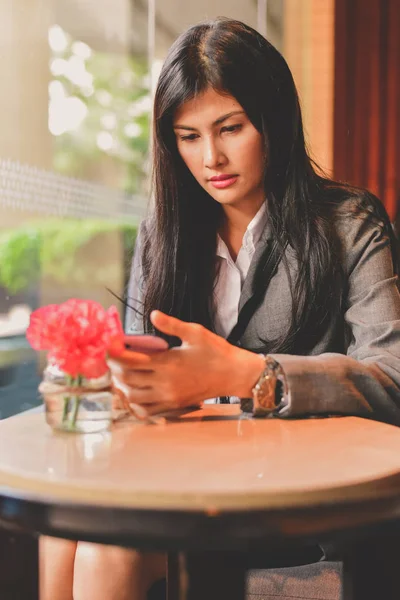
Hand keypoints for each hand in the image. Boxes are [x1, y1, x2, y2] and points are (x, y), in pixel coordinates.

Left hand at [108, 310, 263, 416]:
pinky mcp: (173, 406)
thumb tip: (153, 315)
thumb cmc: (216, 352)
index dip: (115, 353)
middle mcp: (165, 382)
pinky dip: (135, 402)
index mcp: (168, 362)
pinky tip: (135, 390)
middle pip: (126, 379)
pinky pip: (146, 409)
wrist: (234, 374)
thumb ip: (171, 325)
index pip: (130, 360)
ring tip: (122, 372)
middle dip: (115, 368)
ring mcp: (168, 397)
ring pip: (132, 396)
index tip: (112, 344)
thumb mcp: (195, 332)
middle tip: (114, 357)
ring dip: (122, 385)